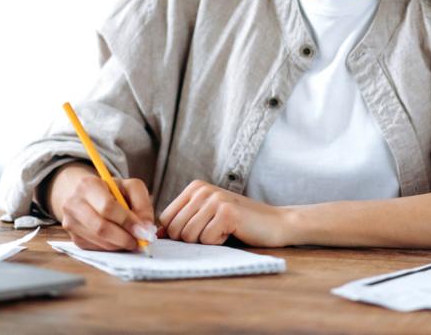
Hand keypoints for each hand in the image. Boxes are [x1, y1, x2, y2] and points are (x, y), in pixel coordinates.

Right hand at [49, 164, 156, 251]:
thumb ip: (142, 203)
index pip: (107, 207)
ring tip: (132, 240)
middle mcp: (73, 204)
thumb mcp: (129, 187)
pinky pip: (96, 248)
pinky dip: (112, 247)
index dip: (127, 221)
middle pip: (101, 227)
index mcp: (88, 185)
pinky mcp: (74, 238)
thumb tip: (146, 228)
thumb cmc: (111, 190)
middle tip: (140, 241)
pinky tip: (119, 240)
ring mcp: (71, 223)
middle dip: (125, 237)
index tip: (144, 230)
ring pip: (99, 241)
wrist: (85, 195)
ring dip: (120, 244)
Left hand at [158, 180, 291, 246]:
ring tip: (224, 231)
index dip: (176, 235)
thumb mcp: (207, 217)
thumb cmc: (239, 224)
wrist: (276, 223)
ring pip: (188, 236)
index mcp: (194, 188)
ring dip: (206, 242)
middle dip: (192, 240)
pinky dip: (219, 243)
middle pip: (174, 229)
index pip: (165, 219)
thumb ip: (183, 222)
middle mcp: (202, 190)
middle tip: (214, 233)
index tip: (198, 234)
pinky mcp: (226, 212)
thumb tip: (155, 235)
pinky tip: (233, 232)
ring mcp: (214, 199)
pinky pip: (207, 240)